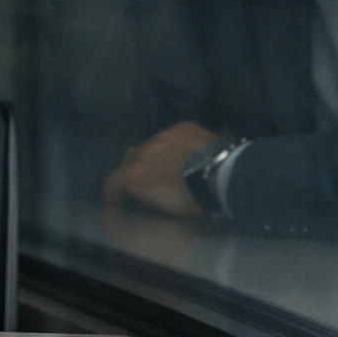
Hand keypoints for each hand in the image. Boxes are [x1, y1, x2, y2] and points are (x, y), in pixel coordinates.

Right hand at [102, 121, 219, 218]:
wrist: (225, 176)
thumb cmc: (193, 200)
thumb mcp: (164, 209)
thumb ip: (144, 200)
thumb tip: (137, 199)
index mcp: (135, 174)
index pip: (112, 181)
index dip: (112, 192)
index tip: (116, 200)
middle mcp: (143, 150)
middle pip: (129, 159)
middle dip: (132, 170)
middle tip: (143, 182)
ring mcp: (164, 135)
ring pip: (150, 145)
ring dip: (153, 156)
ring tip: (167, 166)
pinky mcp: (183, 126)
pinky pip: (171, 136)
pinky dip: (173, 145)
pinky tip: (184, 153)